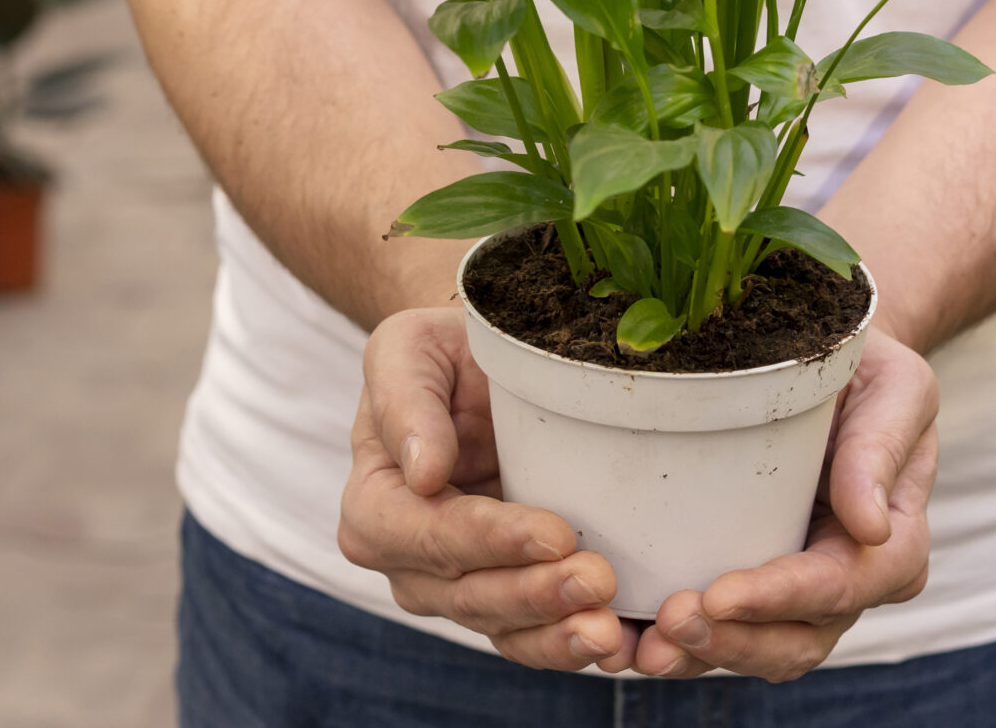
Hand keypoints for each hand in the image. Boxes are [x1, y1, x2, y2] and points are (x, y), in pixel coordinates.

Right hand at [338, 307, 638, 672]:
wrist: (483, 371)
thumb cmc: (442, 355)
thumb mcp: (408, 350)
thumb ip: (404, 402)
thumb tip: (422, 471)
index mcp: (375, 505)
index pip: (428, 534)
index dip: (490, 539)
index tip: (554, 531)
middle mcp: (408, 562)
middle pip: (468, 593)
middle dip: (536, 593)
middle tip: (600, 580)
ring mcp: (457, 589)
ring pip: (504, 628)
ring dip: (558, 632)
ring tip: (612, 631)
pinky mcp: (507, 601)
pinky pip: (534, 638)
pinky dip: (572, 645)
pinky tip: (619, 645)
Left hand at [630, 330, 938, 680]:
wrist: (835, 367)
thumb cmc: (869, 372)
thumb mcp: (895, 391)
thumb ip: (881, 451)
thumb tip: (871, 526)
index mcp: (891, 545)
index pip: (838, 587)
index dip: (778, 599)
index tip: (719, 594)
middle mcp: (848, 583)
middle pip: (795, 641)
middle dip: (732, 641)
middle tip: (670, 620)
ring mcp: (798, 594)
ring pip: (754, 650)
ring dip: (699, 653)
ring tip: (645, 645)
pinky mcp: (754, 585)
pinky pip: (720, 630)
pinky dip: (677, 643)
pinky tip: (631, 639)